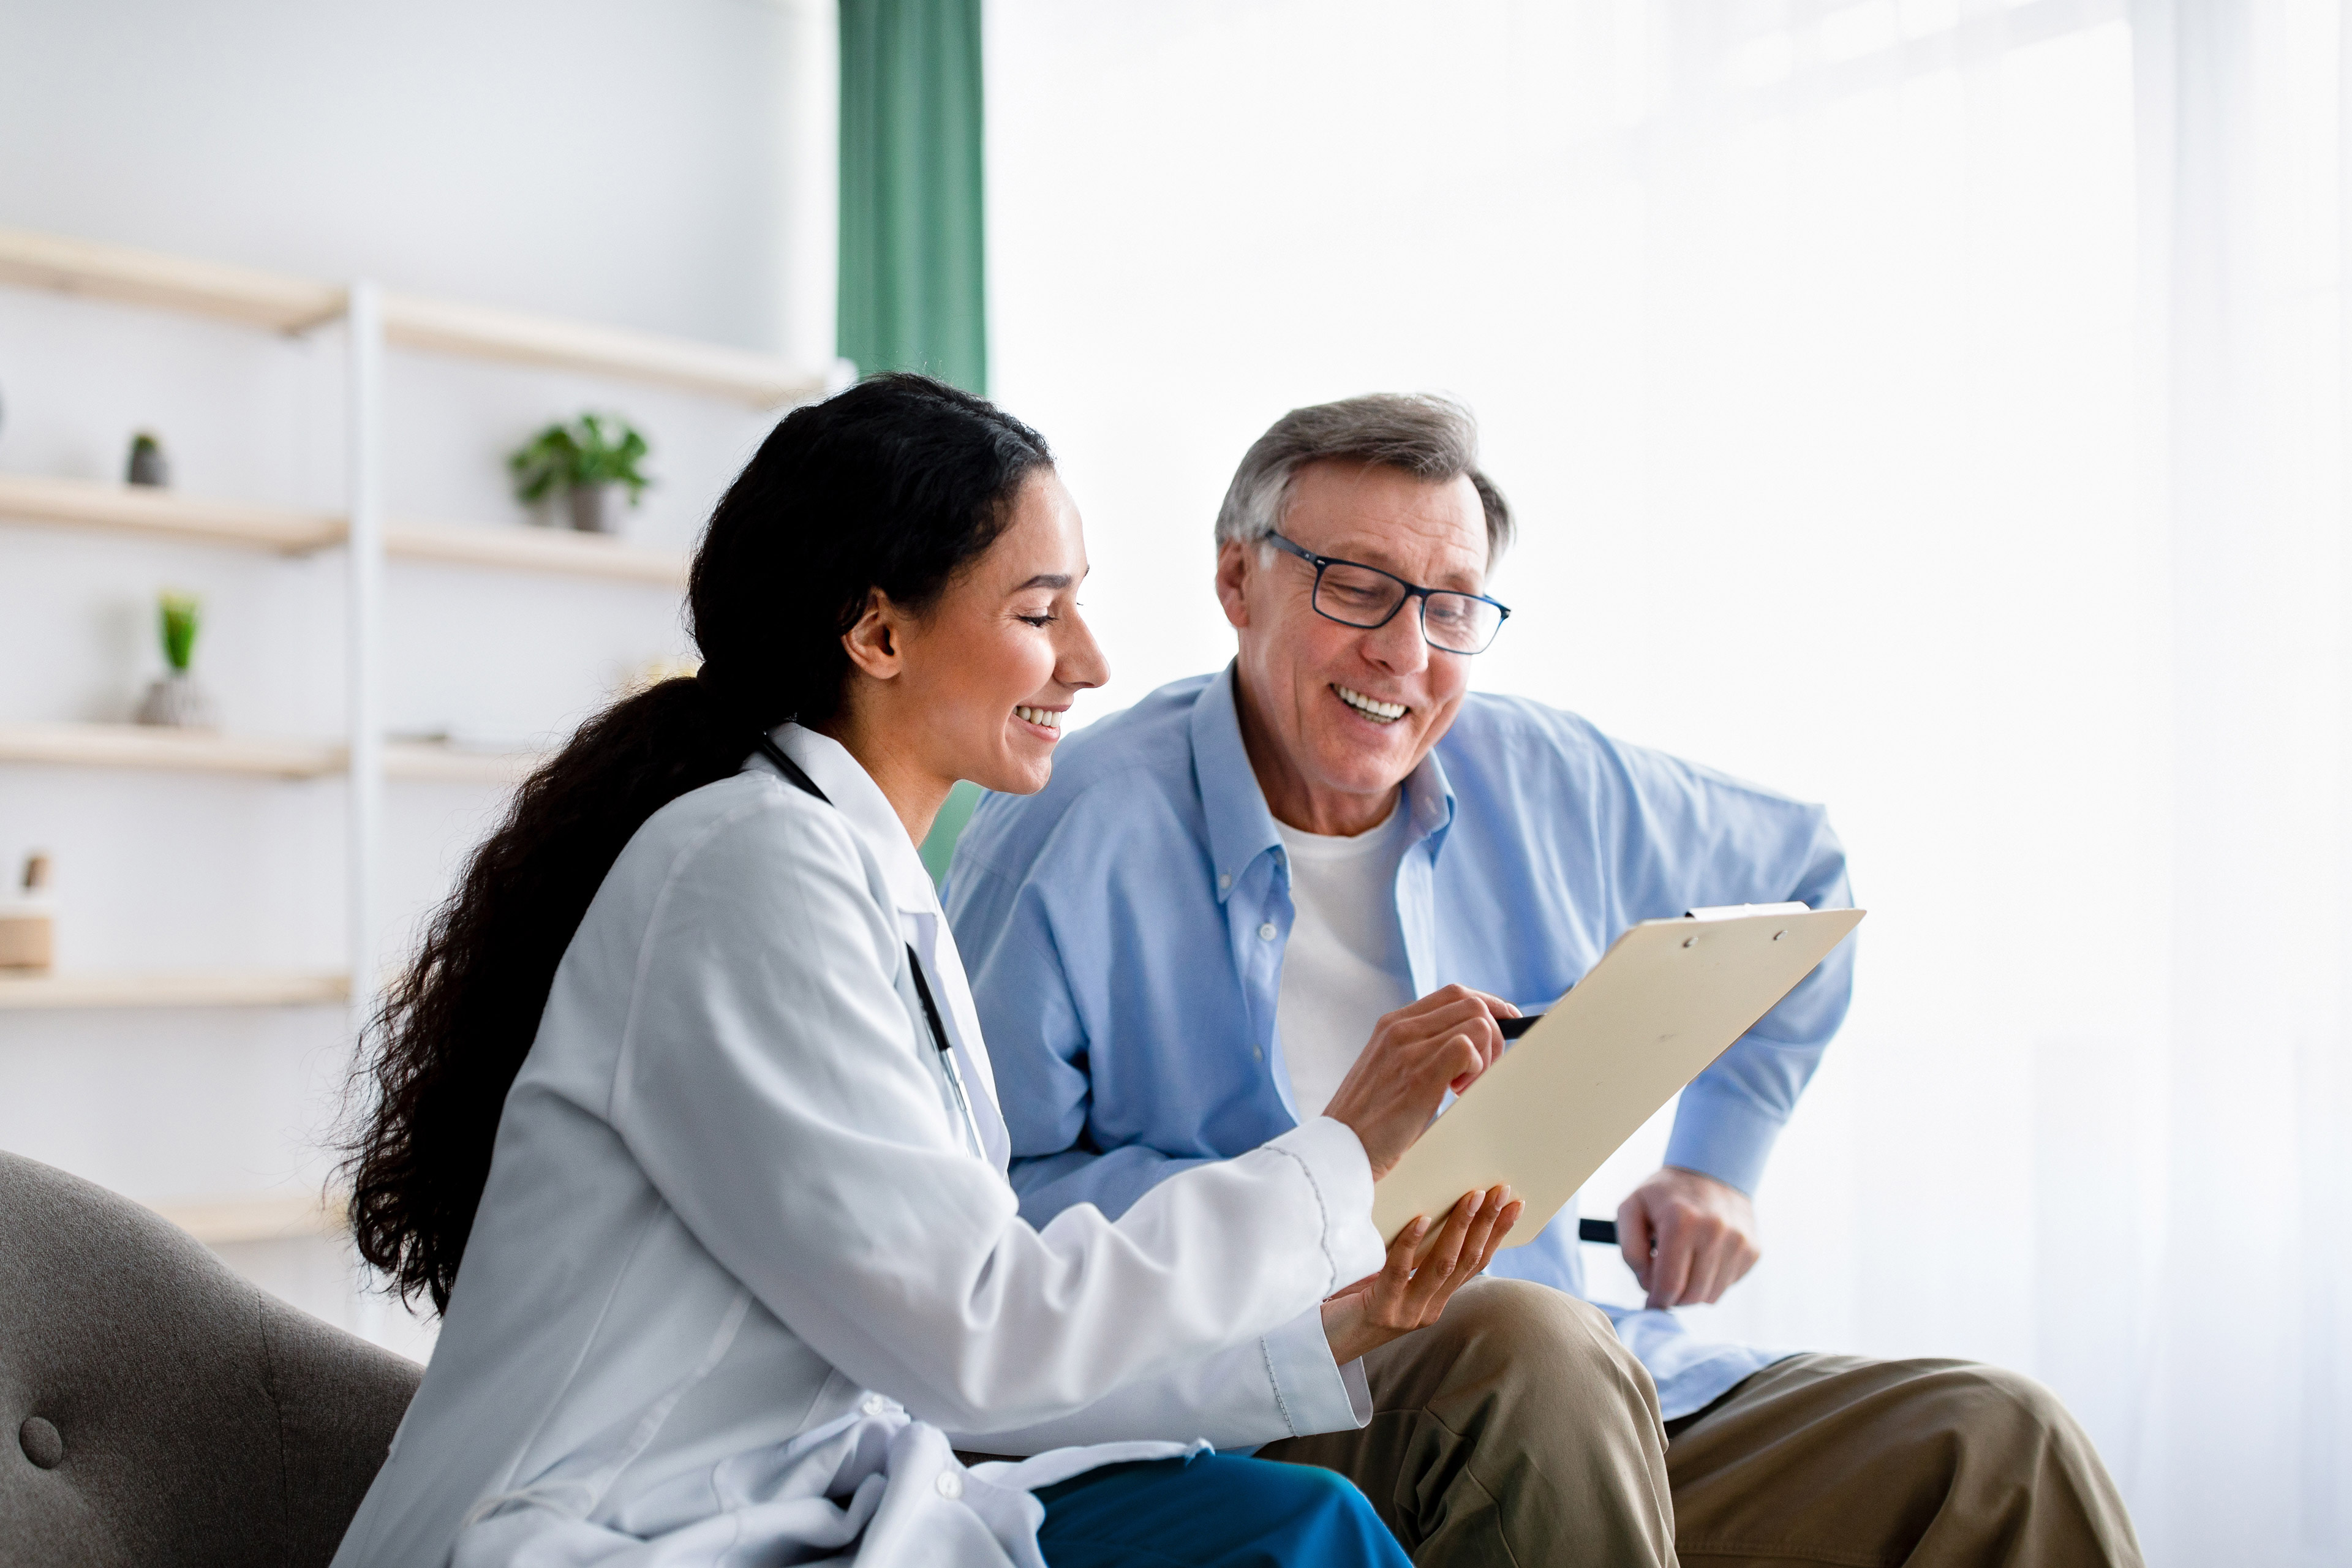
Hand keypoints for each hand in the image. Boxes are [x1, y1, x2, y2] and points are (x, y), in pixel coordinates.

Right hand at [1322, 985, 1517, 1178]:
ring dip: (1486, 1055)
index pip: (1454, 994)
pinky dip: (1476, 1070)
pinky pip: (1467, 1048)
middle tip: (1481, 1072)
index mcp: (1391, 1024)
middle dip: (1494, 1035)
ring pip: (1477, 1022)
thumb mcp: (1386, 1071)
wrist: (1338, 1149)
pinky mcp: (1419, 1075)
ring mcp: (1408, 1049)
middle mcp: (1399, 1028)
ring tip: (1463, 1087)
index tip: (1507, 1022)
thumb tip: (1461, 1048)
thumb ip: (1415, 1052)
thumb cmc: (1366, 1120)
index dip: (1489, 1004)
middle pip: (1472, 1003)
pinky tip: (1457, 1093)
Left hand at [1322, 1185, 1522, 1363]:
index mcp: (1435, 1301)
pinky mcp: (1380, 1311)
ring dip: (1460, 1228)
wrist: (1321, 1345)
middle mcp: (1427, 1309)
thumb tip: (1430, 1204)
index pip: (1476, 1263)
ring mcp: (1407, 1312)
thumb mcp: (1390, 1278)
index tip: (1516, 1203)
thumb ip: (1412, 1255)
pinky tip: (1420, 1218)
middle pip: (1466, 1261)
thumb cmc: (1350, 1302)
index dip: (1498, 1234)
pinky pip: (1399, 1272)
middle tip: (1501, 1191)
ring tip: (1471, 1197)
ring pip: (1442, 1266)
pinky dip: (1411, 1243)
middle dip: (1487, 1223)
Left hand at [1616, 1165, 1759, 1308]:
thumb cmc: (1664, 1194)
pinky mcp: (1753, 1249)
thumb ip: (1630, 1250)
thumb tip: (1648, 1285)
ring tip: (1683, 1269)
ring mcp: (1739, 1241)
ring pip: (1712, 1296)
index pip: (1670, 1285)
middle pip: (1692, 1295)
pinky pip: (1728, 1285)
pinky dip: (1712, 1281)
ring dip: (1693, 1292)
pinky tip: (1703, 1259)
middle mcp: (1715, 1231)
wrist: (1711, 1169)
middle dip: (1673, 1299)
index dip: (1656, 1302)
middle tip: (1664, 1286)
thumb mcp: (1631, 1208)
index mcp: (1681, 1222)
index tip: (1650, 1305)